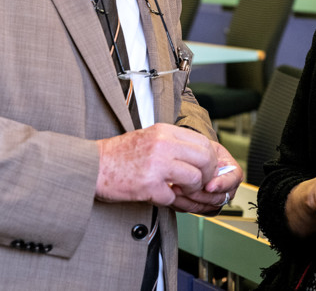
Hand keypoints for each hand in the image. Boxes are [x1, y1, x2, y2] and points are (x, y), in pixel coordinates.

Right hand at [96, 123, 218, 205]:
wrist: (91, 166)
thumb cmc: (119, 155)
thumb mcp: (150, 137)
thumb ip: (173, 142)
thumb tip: (199, 154)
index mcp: (165, 131)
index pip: (203, 142)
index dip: (209, 159)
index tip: (205, 169)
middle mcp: (164, 144)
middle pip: (205, 158)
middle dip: (206, 175)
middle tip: (197, 183)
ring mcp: (157, 164)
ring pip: (194, 178)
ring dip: (190, 189)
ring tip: (178, 190)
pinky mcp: (147, 185)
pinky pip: (172, 196)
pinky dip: (169, 200)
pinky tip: (158, 195)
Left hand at [170, 142, 242, 213]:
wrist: (190, 156)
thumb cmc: (201, 150)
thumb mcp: (209, 147)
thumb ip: (210, 157)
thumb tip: (210, 170)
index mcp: (232, 172)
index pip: (233, 181)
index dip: (222, 184)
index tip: (209, 186)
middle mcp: (226, 188)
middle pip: (218, 198)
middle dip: (200, 194)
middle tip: (186, 187)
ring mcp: (214, 199)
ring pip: (204, 206)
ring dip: (188, 199)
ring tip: (176, 189)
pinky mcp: (201, 206)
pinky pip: (192, 210)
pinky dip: (182, 204)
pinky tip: (174, 196)